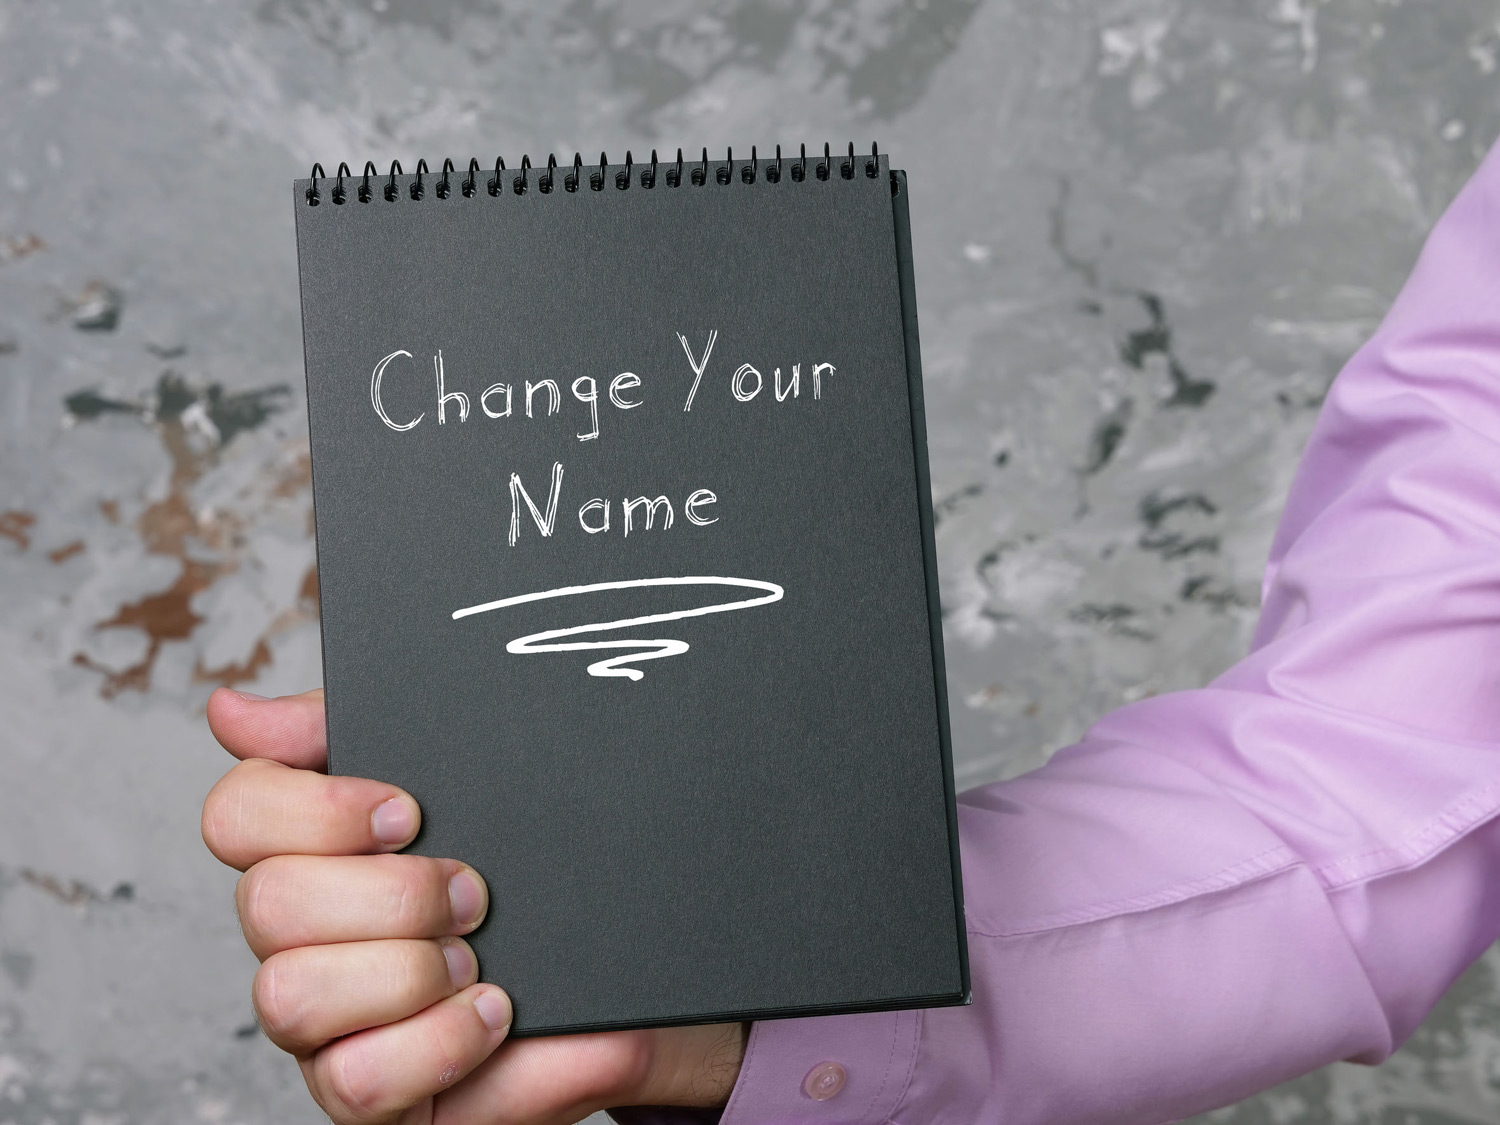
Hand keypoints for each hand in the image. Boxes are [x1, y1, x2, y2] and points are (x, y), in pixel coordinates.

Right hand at [201, 688, 745, 1124]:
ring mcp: (328, 1027)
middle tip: (474, 891)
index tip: (408, 809)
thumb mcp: (465, 783)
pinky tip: (492, 1011)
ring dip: (405, 971)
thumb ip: (353, 732)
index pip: (236, 816)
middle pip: (268, 904)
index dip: (314, 809)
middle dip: (390, 893)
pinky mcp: (374, 1096)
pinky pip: (357, 1083)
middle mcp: (301, 942)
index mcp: (313, 855)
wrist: (617, 974)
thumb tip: (234, 711)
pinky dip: (437, 1043)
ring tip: (479, 957)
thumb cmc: (525, 872)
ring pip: (290, 998)